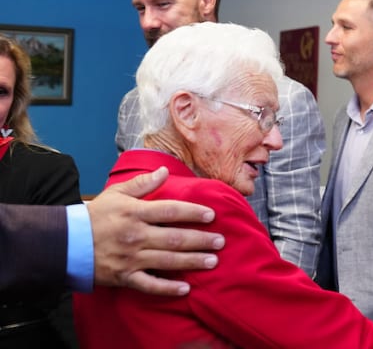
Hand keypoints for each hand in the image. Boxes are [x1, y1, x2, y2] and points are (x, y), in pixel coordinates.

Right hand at [87, 166, 224, 295]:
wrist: (65, 243)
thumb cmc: (94, 216)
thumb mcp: (116, 194)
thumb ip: (143, 184)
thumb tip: (164, 171)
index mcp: (135, 213)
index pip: (171, 211)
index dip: (193, 212)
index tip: (211, 215)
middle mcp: (136, 236)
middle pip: (175, 237)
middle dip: (201, 240)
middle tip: (221, 241)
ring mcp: (130, 259)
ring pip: (168, 260)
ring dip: (192, 261)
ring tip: (213, 261)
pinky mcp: (124, 277)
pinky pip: (149, 285)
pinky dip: (167, 288)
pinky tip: (185, 288)